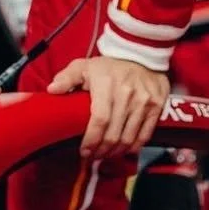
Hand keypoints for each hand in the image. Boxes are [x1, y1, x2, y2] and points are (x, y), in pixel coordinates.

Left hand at [48, 56, 169, 158]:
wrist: (140, 52)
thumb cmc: (108, 65)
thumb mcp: (84, 66)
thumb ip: (67, 77)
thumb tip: (51, 90)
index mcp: (106, 85)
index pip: (99, 120)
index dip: (91, 140)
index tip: (84, 151)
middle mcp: (127, 94)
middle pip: (114, 134)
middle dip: (102, 151)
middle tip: (93, 156)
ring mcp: (144, 101)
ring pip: (129, 138)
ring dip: (116, 152)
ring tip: (106, 155)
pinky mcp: (157, 106)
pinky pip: (145, 135)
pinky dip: (134, 147)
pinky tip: (124, 150)